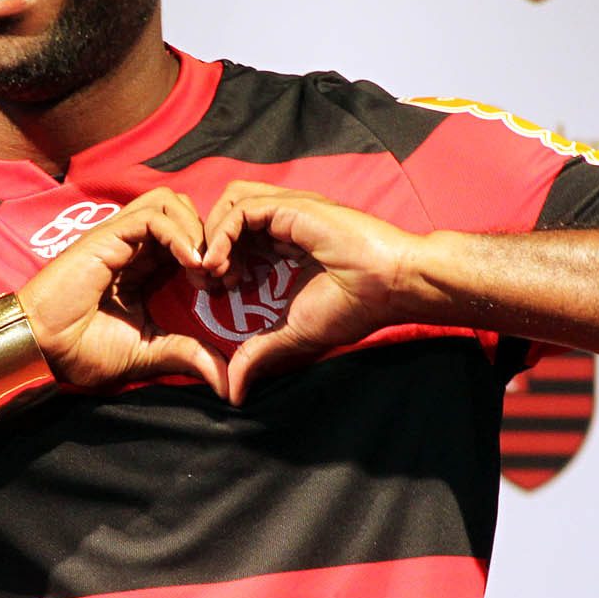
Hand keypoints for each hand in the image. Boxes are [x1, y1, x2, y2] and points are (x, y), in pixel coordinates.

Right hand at [18, 188, 229, 396]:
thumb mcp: (149, 353)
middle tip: (220, 275)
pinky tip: (192, 264)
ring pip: (170, 202)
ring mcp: (119, 237)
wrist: (43, 349)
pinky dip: (180, 234)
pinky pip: (153, 216)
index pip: (187, 237)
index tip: (223, 287)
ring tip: (205, 268)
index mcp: (142, 266)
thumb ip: (187, 356)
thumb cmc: (83, 350)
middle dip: (210, 236)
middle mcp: (132, 245)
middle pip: (183, 209)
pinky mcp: (108, 236)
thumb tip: (227, 382)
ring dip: (197, 229)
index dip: (211, 253)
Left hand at [200, 180, 422, 402]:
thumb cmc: (355, 306)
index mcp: (287, 243)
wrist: (391, 287)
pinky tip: (223, 266)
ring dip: (211, 235)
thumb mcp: (293, 334)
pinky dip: (222, 234)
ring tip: (212, 272)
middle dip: (207, 246)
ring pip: (230, 203)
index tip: (216, 293)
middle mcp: (284, 222)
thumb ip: (259, 354)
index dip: (218, 259)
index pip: (237, 237)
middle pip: (227, 215)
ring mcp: (288, 211)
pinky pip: (241, 209)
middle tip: (207, 283)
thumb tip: (234, 394)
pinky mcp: (292, 206)